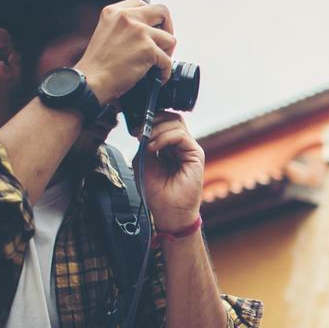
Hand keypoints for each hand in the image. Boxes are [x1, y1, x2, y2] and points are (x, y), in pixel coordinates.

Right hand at [75, 0, 176, 104]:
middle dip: (168, 27)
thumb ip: (125, 26)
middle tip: (163, 43)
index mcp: (114, 11)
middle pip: (162, 11)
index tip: (153, 30)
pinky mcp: (148, 49)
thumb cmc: (97, 64)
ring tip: (158, 64)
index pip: (142, 3)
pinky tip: (157, 78)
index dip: (152, 18)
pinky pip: (168, 61)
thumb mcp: (106, 32)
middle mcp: (127, 17)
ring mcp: (139, 32)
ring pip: (170, 38)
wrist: (90, 81)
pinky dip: (165, 72)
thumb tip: (150, 30)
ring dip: (167, 53)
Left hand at [140, 112, 203, 230]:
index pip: (163, 121)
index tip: (133, 130)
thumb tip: (143, 129)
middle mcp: (180, 145)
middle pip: (171, 117)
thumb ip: (144, 144)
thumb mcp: (143, 162)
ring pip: (176, 122)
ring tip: (147, 144)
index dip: (149, 120)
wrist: (168, 210)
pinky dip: (164, 137)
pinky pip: (180, 135)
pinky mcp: (195, 154)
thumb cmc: (156, 191)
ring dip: (157, 130)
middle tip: (138, 132)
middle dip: (152, 120)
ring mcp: (188, 148)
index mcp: (168, 146)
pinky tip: (154, 148)